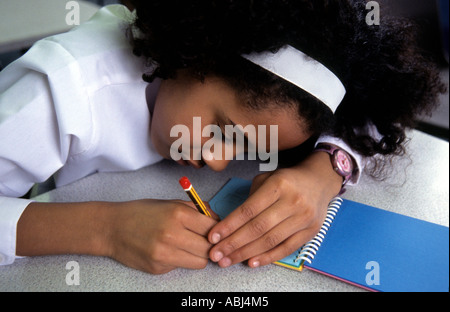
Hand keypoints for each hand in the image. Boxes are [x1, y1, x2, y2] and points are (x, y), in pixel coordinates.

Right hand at [107, 199, 217, 273]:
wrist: (112, 228)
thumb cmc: (142, 213)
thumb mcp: (170, 203)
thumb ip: (195, 210)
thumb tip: (217, 219)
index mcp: (177, 214)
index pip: (212, 227)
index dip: (217, 230)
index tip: (215, 231)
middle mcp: (172, 234)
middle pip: (208, 248)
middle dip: (210, 245)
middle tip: (205, 241)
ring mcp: (164, 253)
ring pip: (199, 262)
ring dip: (198, 256)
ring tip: (189, 247)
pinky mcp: (158, 267)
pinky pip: (181, 267)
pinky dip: (181, 260)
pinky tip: (170, 251)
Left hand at [207, 151, 342, 267]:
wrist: (319, 181)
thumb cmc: (286, 180)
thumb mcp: (267, 179)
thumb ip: (250, 199)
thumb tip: (230, 224)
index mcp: (278, 185)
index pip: (248, 210)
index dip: (229, 225)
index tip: (213, 237)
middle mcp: (293, 201)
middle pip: (258, 228)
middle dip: (233, 243)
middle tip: (216, 254)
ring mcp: (304, 218)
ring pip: (270, 240)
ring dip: (246, 253)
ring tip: (228, 260)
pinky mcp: (311, 231)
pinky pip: (286, 248)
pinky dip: (267, 257)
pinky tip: (251, 262)